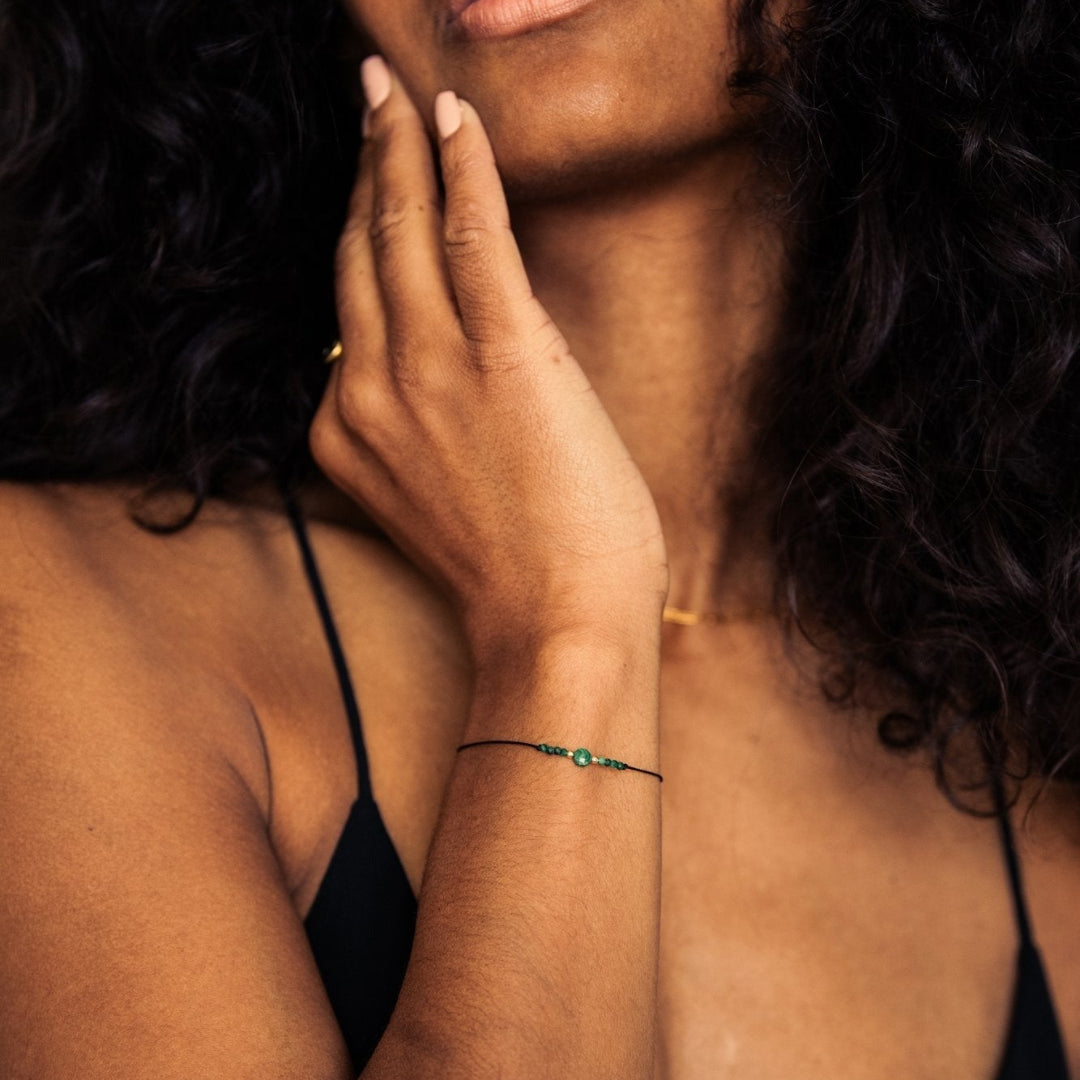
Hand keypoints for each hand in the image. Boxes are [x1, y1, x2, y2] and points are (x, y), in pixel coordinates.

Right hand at [310, 58, 667, 655]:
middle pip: (358, 257)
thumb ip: (417, 431)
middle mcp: (370, 391)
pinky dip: (462, 171)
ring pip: (401, 233)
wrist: (557, 626)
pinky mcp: (501, 355)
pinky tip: (454, 120)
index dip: (358, 241)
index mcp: (350, 431)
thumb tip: (442, 370)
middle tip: (365, 102)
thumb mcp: (437, 499)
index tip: (366, 192)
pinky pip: (473, 238)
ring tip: (393, 92)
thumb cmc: (514, 574)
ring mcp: (430, 370)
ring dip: (398, 150)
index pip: (350, 313)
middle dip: (362, 170)